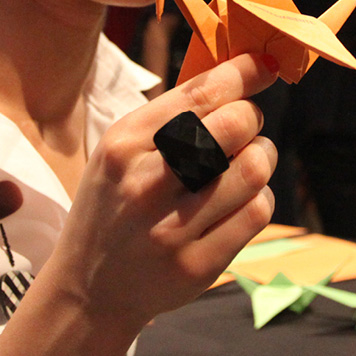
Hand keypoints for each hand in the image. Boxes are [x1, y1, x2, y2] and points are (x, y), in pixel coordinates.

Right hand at [46, 53, 279, 337]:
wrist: (88, 291)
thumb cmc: (117, 206)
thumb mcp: (120, 154)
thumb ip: (172, 117)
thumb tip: (240, 71)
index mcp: (122, 145)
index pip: (200, 94)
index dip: (244, 73)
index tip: (266, 64)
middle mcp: (144, 183)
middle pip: (236, 125)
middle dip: (252, 119)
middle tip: (244, 128)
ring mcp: (170, 228)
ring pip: (256, 168)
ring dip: (261, 159)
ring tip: (242, 166)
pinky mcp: (197, 264)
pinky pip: (258, 211)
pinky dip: (260, 199)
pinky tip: (240, 201)